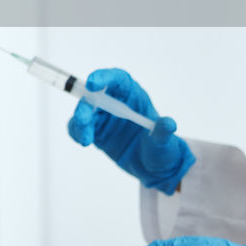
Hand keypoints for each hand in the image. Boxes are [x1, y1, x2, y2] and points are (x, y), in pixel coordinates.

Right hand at [67, 68, 194, 193]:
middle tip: (84, 120)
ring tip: (86, 140)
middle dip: (86, 105)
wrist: (152, 168)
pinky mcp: (95, 130)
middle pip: (95, 94)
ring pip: (84, 110)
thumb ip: (163, 132)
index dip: (104, 77)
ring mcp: (104, 116)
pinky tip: (84, 141)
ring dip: (80, 122)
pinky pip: (79, 126)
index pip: (117, 80)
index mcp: (133, 96)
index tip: (93, 83)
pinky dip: (77, 132)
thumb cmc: (161, 150)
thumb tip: (169, 123)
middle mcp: (116, 101)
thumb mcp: (165, 143)